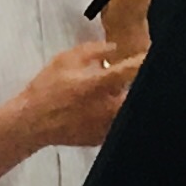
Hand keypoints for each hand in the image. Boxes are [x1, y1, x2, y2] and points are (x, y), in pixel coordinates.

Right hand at [18, 40, 142, 149]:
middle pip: (135, 94)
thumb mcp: (64, 60)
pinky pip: (118, 124)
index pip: (131, 70)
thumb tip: (114, 47)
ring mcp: (106, 125)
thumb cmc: (46, 88)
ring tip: (106, 97)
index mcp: (97, 85)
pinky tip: (98, 111)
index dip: (145, 61)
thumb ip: (92, 50)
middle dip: (137, 85)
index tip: (152, 56)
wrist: (32, 122)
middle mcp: (106, 107)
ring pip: (127, 110)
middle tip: (128, 80)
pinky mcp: (103, 138)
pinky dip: (115, 116)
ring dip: (123, 101)